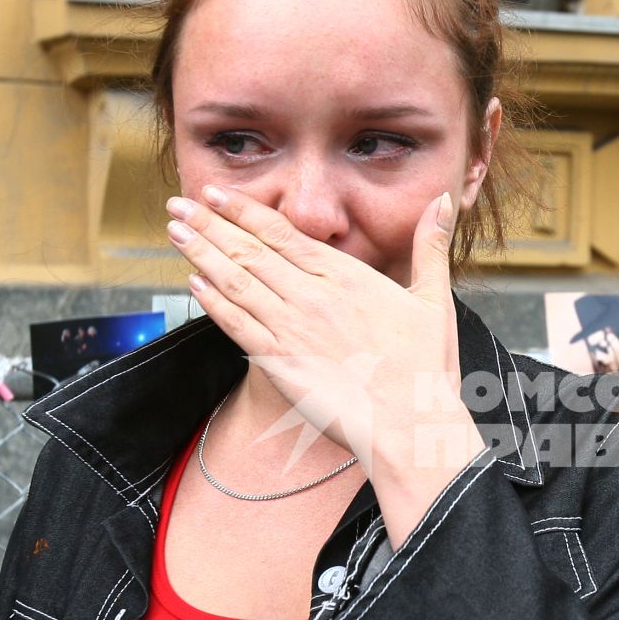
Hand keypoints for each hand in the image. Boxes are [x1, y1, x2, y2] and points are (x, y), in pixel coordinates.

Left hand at [166, 185, 483, 542]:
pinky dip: (213, 303)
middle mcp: (312, 297)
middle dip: (209, 225)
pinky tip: (194, 285)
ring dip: (201, 254)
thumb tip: (444, 200)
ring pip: (235, 283)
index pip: (284, 234)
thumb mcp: (435, 300)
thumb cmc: (426, 368)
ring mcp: (292, 330)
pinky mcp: (280, 364)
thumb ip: (432, 246)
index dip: (245, 211)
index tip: (218, 194)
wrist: (409, 425)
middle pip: (250, 252)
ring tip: (174, 232)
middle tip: (179, 204)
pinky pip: (237, 326)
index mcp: (347, 277)